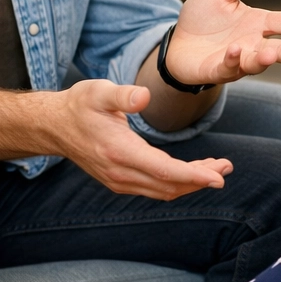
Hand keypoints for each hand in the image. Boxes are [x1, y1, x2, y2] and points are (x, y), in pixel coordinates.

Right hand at [49, 80, 232, 199]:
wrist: (54, 126)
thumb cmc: (79, 104)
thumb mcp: (98, 92)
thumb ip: (122, 95)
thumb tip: (143, 97)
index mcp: (120, 152)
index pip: (164, 170)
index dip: (194, 175)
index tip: (218, 177)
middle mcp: (120, 173)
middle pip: (169, 184)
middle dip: (201, 179)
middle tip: (226, 166)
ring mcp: (120, 181)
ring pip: (164, 189)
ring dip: (192, 182)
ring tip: (218, 167)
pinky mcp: (120, 181)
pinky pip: (155, 188)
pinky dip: (177, 182)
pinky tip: (193, 170)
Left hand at [166, 0, 280, 83]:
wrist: (176, 41)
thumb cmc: (202, 18)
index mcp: (258, 24)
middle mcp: (253, 44)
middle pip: (278, 50)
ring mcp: (238, 60)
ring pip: (256, 63)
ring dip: (263, 59)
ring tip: (268, 54)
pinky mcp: (218, 71)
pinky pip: (229, 68)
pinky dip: (233, 60)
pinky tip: (235, 50)